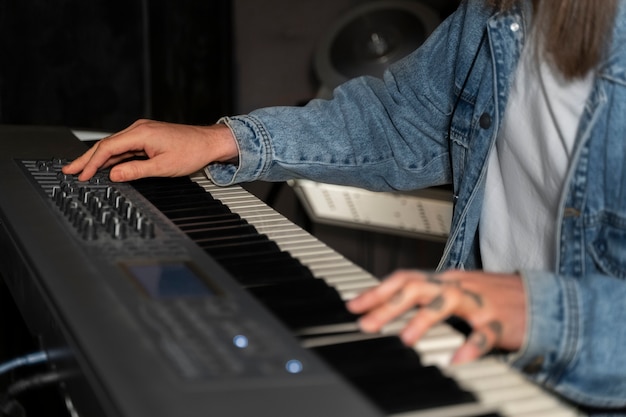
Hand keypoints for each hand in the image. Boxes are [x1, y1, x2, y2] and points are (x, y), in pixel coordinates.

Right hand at [62, 119, 238, 181]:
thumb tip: (114, 175)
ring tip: (81, 170)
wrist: (209, 143)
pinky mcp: (147, 138)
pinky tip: (104, 166)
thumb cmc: (192, 151)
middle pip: (105, 145)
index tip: (82, 175)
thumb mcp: (163, 166)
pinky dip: (112, 157)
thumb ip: (136, 171)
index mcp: (140, 133)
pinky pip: (124, 148)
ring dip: (98, 158)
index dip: (92, 163)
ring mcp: (142, 132)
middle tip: (69, 170)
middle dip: (86, 159)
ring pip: (114, 146)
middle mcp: (138, 129)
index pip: (107, 148)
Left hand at [346, 269, 525, 363]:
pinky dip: (471, 347)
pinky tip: (457, 359)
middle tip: (367, 324)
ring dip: (424, 319)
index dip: (378, 291)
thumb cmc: (493, 296)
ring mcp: (480, 303)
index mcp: (446, 280)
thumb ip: (428, 296)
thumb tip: (392, 304)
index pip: (406, 278)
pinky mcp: (502, 323)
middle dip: (390, 305)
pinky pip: (486, 335)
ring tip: (405, 338)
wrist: (541, 300)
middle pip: (419, 288)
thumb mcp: (457, 291)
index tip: (354, 305)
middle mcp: (459, 287)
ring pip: (449, 303)